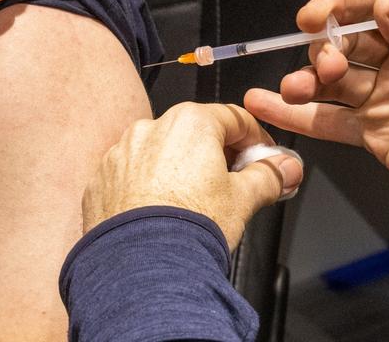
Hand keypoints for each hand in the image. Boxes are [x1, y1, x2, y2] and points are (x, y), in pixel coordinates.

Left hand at [82, 102, 303, 249]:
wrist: (141, 269)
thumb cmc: (190, 229)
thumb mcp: (244, 200)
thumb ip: (269, 176)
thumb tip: (286, 169)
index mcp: (190, 123)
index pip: (234, 118)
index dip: (256, 139)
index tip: (263, 158)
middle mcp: (151, 129)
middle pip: (195, 132)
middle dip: (218, 153)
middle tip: (233, 182)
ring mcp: (121, 152)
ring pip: (161, 151)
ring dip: (179, 167)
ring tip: (192, 201)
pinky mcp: (102, 178)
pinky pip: (132, 172)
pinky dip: (147, 184)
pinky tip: (159, 210)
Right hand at [244, 0, 388, 220]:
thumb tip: (387, 2)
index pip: (372, 4)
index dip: (338, 5)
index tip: (311, 17)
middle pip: (344, 41)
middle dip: (325, 49)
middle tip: (326, 68)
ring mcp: (378, 95)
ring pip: (329, 81)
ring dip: (304, 80)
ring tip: (292, 89)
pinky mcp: (366, 129)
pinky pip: (324, 119)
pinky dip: (294, 115)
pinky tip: (267, 106)